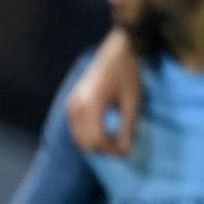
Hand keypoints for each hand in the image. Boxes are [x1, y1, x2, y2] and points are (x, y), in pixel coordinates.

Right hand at [66, 37, 141, 156]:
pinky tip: (103, 133)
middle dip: (103, 149)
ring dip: (95, 143)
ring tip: (113, 142)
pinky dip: (88, 135)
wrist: (119, 50)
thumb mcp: (132, 102)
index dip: (111, 150)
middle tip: (121, 150)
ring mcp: (71, 105)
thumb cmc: (128, 74)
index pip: (97, 139)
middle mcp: (76, 107)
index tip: (126, 153)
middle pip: (85, 141)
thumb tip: (125, 150)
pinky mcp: (72, 103)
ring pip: (79, 137)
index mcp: (90, 105)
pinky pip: (76, 128)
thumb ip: (127, 128)